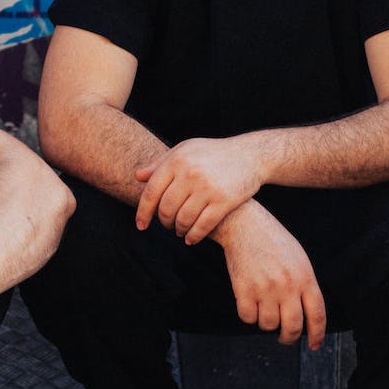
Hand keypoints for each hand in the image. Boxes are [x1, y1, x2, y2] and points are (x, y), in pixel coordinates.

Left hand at [135, 136, 263, 245]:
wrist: (251, 155)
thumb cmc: (213, 152)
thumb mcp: (186, 150)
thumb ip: (161, 163)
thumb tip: (138, 176)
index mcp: (177, 160)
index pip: (151, 192)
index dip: (142, 213)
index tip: (141, 226)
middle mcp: (190, 173)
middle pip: (166, 209)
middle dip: (164, 222)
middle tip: (167, 226)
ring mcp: (207, 188)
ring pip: (183, 220)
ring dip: (178, 230)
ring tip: (179, 231)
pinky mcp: (224, 201)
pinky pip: (202, 226)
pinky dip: (193, 236)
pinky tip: (191, 238)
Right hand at [212, 204, 326, 348]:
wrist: (245, 225)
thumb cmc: (274, 242)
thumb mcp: (299, 259)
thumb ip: (305, 285)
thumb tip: (308, 316)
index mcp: (305, 277)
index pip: (317, 315)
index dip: (317, 335)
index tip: (314, 345)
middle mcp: (287, 286)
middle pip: (293, 327)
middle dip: (290, 338)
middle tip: (286, 338)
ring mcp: (265, 289)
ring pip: (268, 325)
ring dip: (266, 323)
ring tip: (264, 307)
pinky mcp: (244, 290)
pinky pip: (248, 318)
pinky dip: (249, 316)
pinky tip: (250, 303)